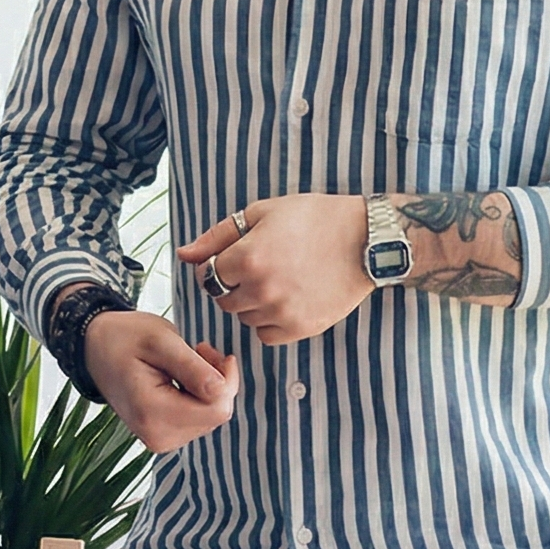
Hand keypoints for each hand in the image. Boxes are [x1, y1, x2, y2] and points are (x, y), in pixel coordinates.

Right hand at [81, 310, 239, 454]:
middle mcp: (155, 435)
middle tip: (199, 351)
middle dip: (217, 382)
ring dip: (208, 388)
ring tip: (188, 361)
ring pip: (210, 418)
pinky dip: (198, 397)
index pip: (216, 410)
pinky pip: (198, 420)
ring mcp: (158, 439)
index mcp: (151, 412)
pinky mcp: (161, 436)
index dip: (226, 380)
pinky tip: (183, 378)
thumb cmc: (123, 338)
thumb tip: (221, 389)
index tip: (213, 352)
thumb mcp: (160, 340)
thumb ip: (192, 367)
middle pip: (215, 415)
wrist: (94, 347)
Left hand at [178, 194, 371, 345]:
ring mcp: (283, 312)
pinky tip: (284, 299)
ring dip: (250, 303)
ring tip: (275, 280)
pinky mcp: (302, 328)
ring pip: (243, 317)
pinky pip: (266, 334)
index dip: (216, 265)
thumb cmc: (314, 218)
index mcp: (247, 259)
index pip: (207, 275)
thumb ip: (216, 236)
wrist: (367, 239)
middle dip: (231, 285)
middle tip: (256, 267)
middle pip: (223, 299)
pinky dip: (268, 321)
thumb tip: (182, 254)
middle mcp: (262, 290)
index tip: (232, 258)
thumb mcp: (261, 213)